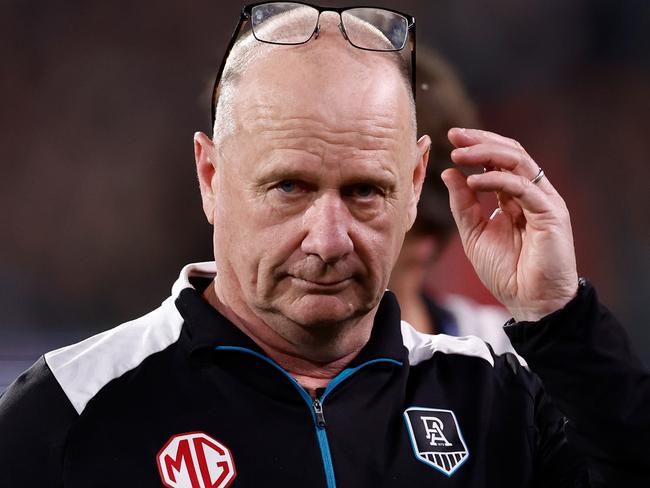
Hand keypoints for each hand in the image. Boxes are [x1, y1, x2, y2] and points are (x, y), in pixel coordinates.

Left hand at [441, 128, 578, 321]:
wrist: (530, 303)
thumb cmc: (506, 272)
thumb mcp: (474, 233)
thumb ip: (463, 204)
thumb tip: (449, 172)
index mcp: (516, 197)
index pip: (499, 160)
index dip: (477, 146)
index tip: (451, 138)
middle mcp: (533, 194)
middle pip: (511, 153)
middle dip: (481, 141)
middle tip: (454, 136)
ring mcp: (544, 201)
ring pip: (519, 162)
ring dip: (487, 153)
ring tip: (459, 154)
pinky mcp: (551, 214)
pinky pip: (523, 188)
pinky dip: (497, 180)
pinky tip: (473, 181)